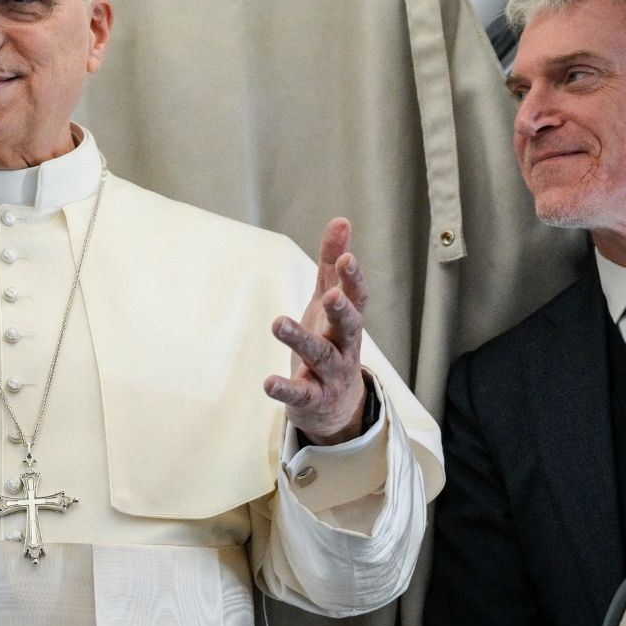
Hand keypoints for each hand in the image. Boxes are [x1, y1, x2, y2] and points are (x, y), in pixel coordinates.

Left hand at [264, 218, 370, 445]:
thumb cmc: (332, 340)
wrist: (337, 405)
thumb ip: (333, 263)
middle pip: (349, 327)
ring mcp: (331, 373)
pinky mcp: (313, 397)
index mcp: (348, 320)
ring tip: (278, 323)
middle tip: (333, 295)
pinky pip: (301, 392)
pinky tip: (268, 383)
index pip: (357, 297)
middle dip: (342, 311)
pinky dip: (285, 389)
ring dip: (300, 340)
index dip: (353, 278)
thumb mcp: (330, 301)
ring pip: (320, 356)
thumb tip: (341, 221)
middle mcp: (344, 346)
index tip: (348, 258)